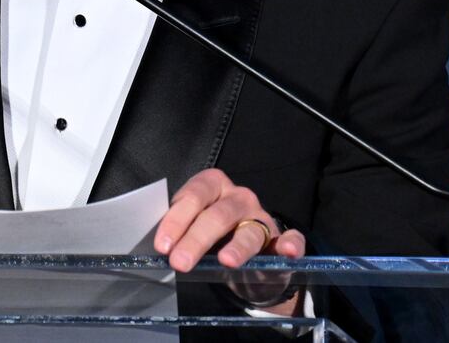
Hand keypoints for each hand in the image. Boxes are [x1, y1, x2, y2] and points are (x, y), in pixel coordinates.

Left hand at [155, 168, 306, 270]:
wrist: (244, 258)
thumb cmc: (210, 237)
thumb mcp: (190, 228)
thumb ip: (176, 231)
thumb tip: (157, 245)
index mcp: (212, 187)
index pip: (194, 195)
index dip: (176, 219)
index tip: (162, 245)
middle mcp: (238, 198)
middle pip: (218, 214)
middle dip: (197, 239)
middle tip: (180, 262)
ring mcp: (261, 218)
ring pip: (251, 230)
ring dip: (238, 246)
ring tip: (227, 260)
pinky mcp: (281, 240)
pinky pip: (291, 238)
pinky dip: (291, 244)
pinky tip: (287, 252)